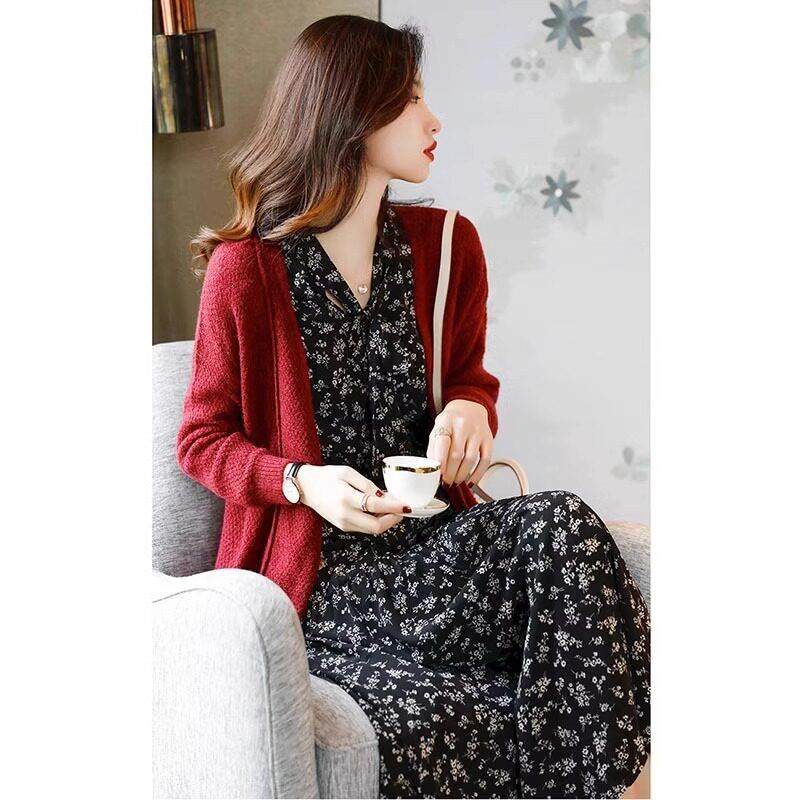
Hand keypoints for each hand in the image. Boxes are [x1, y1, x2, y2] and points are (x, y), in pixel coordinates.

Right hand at [295, 464, 410, 534]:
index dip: (394, 507)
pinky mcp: (343, 527)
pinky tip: (379, 510)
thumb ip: (367, 485)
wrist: (306, 487)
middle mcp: (345, 515)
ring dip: (386, 521)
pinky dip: (376, 521)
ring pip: (372, 530)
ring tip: (391, 507)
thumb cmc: (327, 476)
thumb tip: (384, 497)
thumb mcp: (347, 472)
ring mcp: (343, 523)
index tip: (407, 505)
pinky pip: (365, 528)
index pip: (376, 507)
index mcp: (346, 498)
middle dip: (393, 520)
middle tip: (402, 509)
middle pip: (376, 527)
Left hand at [426, 399, 493, 486]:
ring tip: (456, 482)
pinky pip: (485, 460)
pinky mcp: (488, 439)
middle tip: (447, 482)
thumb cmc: (451, 422)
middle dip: (451, 473)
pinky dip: (478, 473)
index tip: (438, 475)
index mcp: (447, 422)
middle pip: (457, 454)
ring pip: (471, 459)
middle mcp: (463, 425)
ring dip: (462, 475)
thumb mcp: (438, 428)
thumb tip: (433, 468)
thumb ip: (433, 447)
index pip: (443, 443)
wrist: (470, 407)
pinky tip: (471, 480)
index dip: (440, 462)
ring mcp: (477, 432)